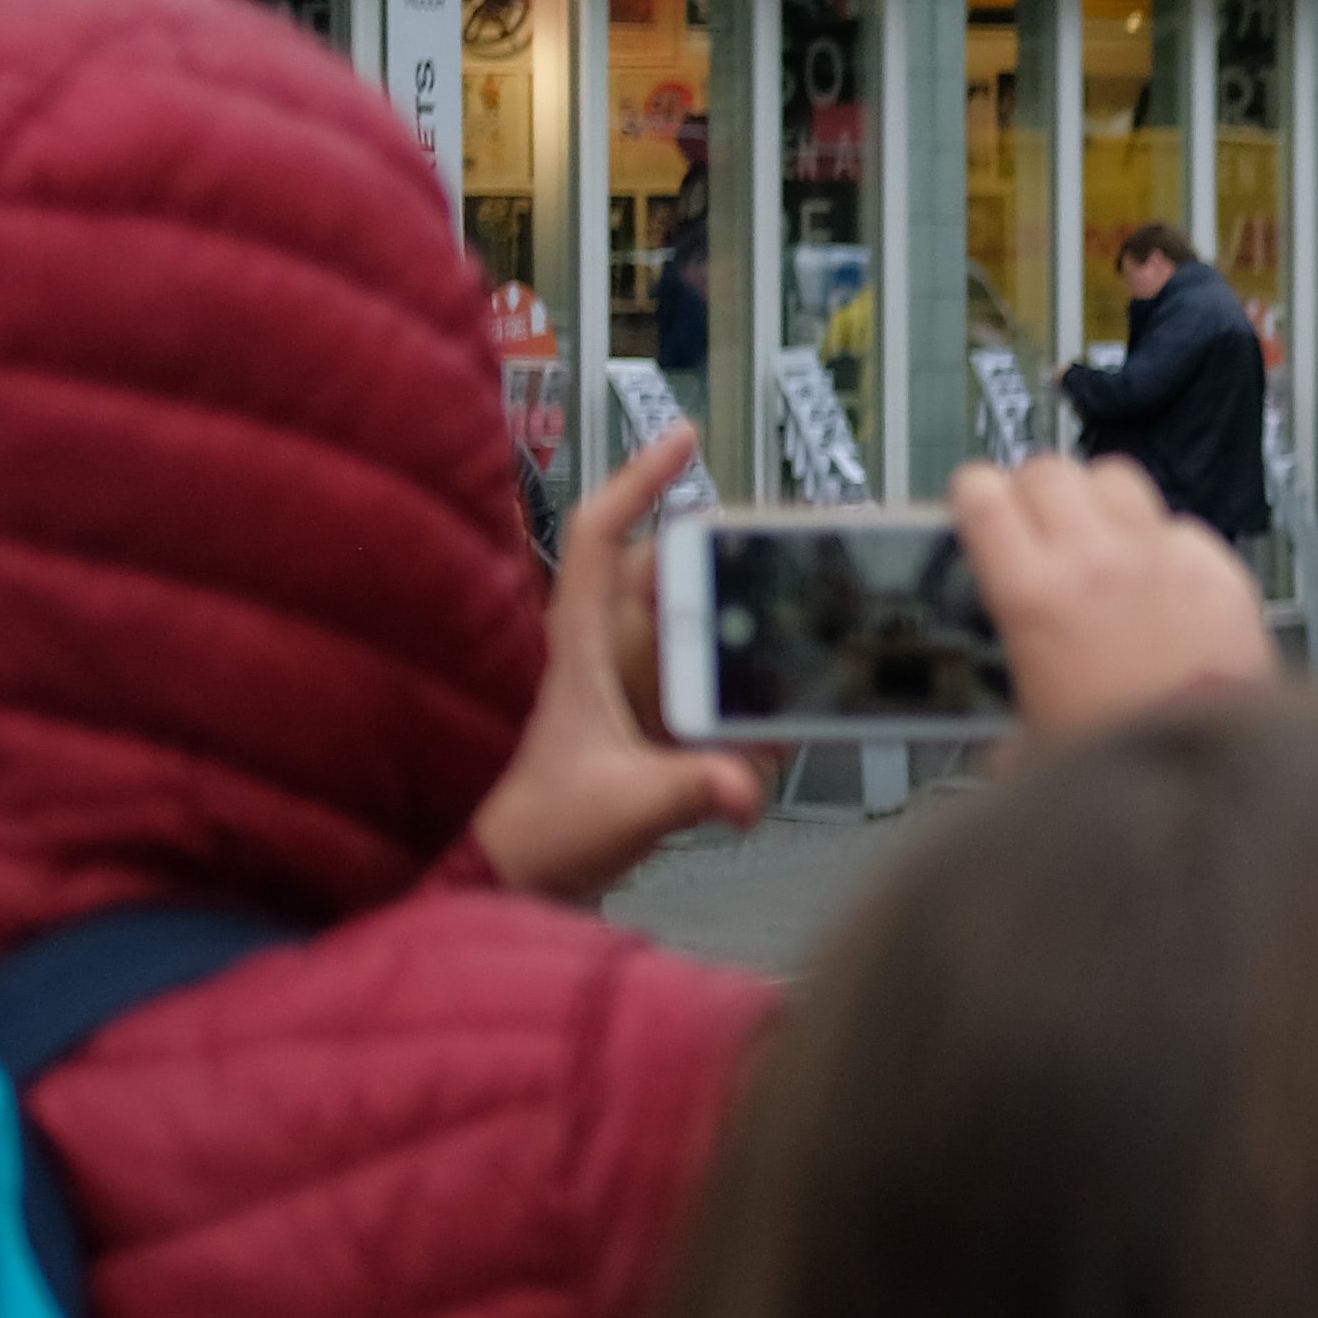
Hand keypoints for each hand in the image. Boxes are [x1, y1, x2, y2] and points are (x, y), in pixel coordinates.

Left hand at [468, 430, 768, 903]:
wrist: (519, 880)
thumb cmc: (542, 833)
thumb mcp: (622, 807)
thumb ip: (690, 791)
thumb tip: (746, 786)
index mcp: (581, 649)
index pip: (600, 539)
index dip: (638, 478)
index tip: (684, 437)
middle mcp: (605, 657)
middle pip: (664, 571)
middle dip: (720, 551)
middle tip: (782, 542)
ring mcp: (628, 690)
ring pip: (689, 622)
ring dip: (738, 617)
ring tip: (798, 613)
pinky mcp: (650, 725)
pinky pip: (706, 681)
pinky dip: (746, 681)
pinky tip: (790, 705)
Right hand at [955, 456, 1278, 736]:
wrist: (1208, 763)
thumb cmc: (1121, 756)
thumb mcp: (1030, 740)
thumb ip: (1007, 725)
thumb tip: (1006, 748)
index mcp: (1031, 595)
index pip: (982, 494)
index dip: (976, 493)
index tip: (978, 505)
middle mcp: (1093, 558)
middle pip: (1048, 470)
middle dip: (1035, 489)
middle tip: (1038, 522)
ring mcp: (1159, 555)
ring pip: (1115, 476)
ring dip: (1099, 497)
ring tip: (1101, 534)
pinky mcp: (1215, 566)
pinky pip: (1180, 524)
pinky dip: (1167, 541)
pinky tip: (1164, 577)